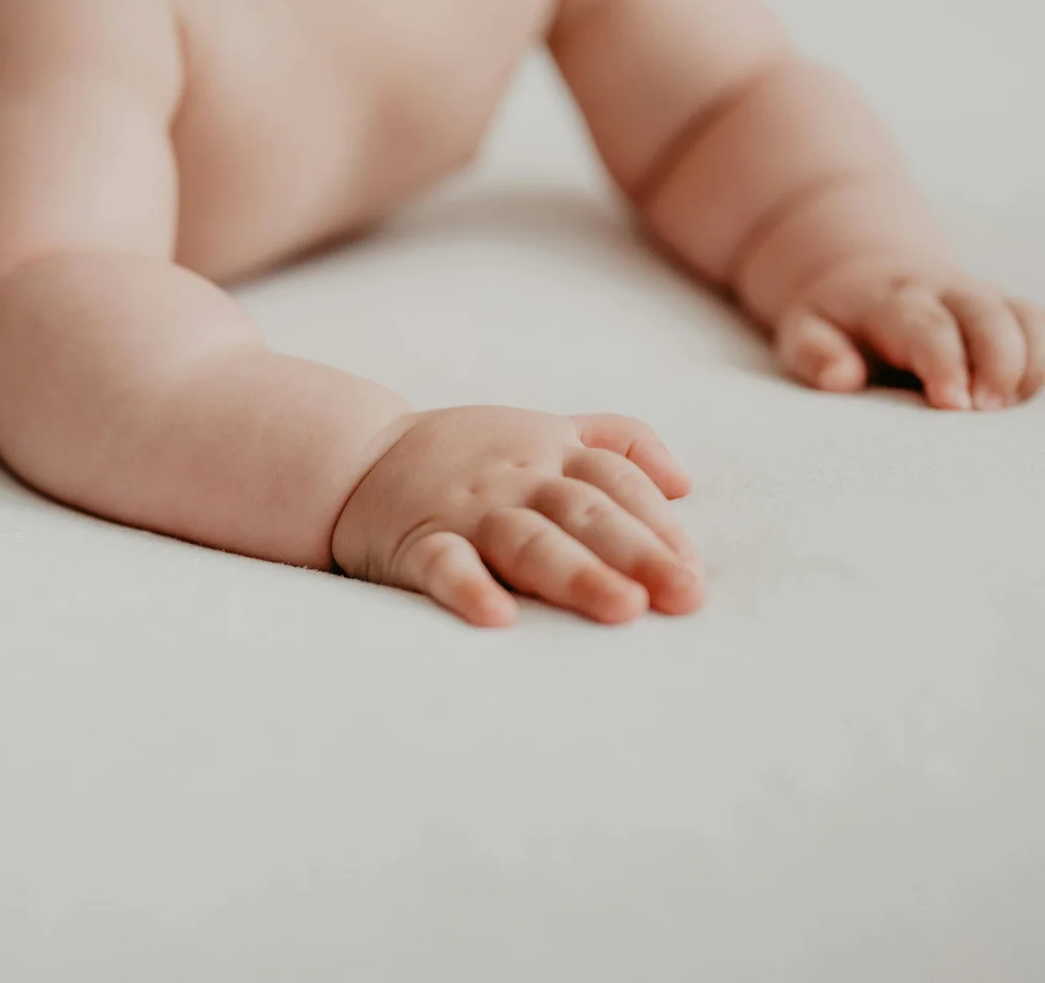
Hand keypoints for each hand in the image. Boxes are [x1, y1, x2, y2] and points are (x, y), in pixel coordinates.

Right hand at [332, 408, 703, 627]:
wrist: (356, 457)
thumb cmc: (466, 455)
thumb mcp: (542, 429)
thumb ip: (614, 443)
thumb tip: (684, 483)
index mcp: (550, 452)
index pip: (617, 483)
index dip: (659, 525)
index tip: (692, 573)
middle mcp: (515, 480)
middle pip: (585, 513)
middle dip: (639, 553)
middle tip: (684, 597)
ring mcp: (466, 512)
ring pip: (526, 539)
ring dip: (577, 573)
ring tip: (621, 608)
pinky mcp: (417, 544)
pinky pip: (444, 565)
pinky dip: (469, 588)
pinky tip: (497, 618)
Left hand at [774, 261, 1044, 410]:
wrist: (863, 273)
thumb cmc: (833, 321)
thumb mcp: (804, 333)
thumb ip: (817, 355)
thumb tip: (840, 378)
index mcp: (889, 300)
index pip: (925, 326)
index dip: (945, 363)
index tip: (952, 403)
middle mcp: (943, 291)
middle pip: (985, 315)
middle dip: (996, 362)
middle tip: (988, 410)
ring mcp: (979, 297)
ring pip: (1021, 317)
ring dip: (1028, 362)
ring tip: (1012, 407)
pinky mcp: (1004, 310)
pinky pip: (1037, 325)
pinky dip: (1042, 358)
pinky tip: (1030, 395)